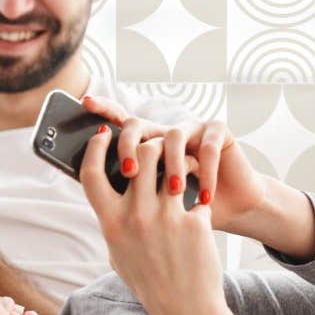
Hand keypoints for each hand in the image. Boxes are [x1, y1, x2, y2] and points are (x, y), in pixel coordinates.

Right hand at [79, 123, 225, 314]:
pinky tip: (204, 195)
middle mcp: (135, 217)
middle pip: (138, 155)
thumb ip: (114, 223)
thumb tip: (110, 196)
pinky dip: (200, 189)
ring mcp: (165, 218)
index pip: (91, 174)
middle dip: (149, 145)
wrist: (186, 309)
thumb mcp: (118, 254)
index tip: (102, 134)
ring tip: (185, 166)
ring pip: (170, 163)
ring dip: (178, 159)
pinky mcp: (193, 222)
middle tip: (157, 149)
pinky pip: (196, 190)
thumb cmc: (150, 282)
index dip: (94, 147)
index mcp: (110, 224)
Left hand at [80, 95, 267, 230]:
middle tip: (128, 174)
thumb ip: (127, 194)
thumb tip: (93, 190)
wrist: (229, 211)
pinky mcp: (217, 133)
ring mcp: (191, 129)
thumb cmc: (186, 212)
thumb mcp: (153, 206)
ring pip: (172, 135)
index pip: (119, 122)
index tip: (86, 102)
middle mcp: (164, 133)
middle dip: (128, 147)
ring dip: (173, 166)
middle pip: (136, 125)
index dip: (104, 108)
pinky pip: (207, 145)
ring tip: (174, 192)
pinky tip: (205, 196)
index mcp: (144, 146)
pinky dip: (206, 172)